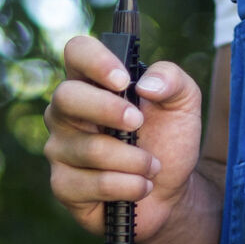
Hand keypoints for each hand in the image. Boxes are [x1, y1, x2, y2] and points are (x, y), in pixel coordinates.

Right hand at [42, 35, 203, 243]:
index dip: (96, 61)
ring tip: (153, 166)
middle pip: (67, 96)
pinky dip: (128, 186)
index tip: (123, 81)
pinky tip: (141, 186)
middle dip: (108, 110)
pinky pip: (93, 184)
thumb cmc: (169, 138)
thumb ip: (172, 80)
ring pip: (90, 148)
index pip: (77, 52)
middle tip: (139, 123)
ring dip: (134, 160)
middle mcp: (67, 112)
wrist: (171, 191)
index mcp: (92, 81)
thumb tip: (146, 84)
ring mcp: (60, 148)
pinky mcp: (63, 186)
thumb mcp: (183, 103)